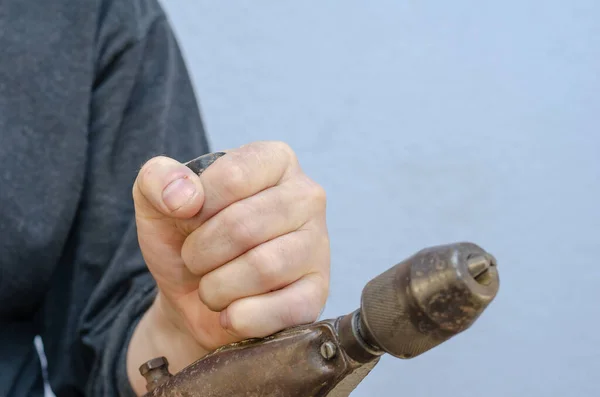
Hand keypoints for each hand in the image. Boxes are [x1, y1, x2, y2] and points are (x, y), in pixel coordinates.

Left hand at [126, 141, 329, 393]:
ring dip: (217, 288)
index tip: (186, 220)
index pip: (234, 177)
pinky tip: (231, 313)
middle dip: (201, 252)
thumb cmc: (185, 238)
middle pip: (244, 226)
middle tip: (194, 260)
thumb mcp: (157, 202)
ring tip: (211, 286)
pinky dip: (242, 318)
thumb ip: (157, 180)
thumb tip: (184, 197)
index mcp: (275, 161)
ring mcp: (318, 245)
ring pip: (264, 268)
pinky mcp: (318, 292)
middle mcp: (306, 196)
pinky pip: (284, 309)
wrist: (193, 296)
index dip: (196, 208)